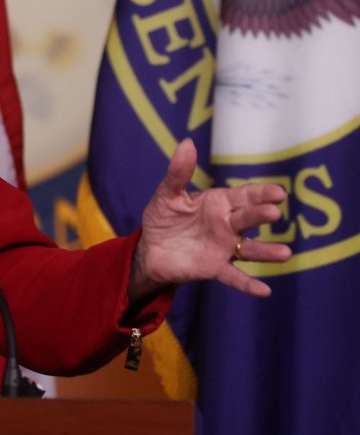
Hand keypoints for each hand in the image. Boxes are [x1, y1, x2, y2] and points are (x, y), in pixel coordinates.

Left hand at [129, 139, 290, 301]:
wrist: (150, 250)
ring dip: (267, 252)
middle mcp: (227, 225)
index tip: (278, 192)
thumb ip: (178, 172)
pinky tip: (264, 291)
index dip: (261, 194)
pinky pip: (234, 277)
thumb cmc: (163, 218)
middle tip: (274, 212)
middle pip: (248, 219)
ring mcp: (224, 248)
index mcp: (219, 203)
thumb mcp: (167, 194)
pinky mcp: (215, 268)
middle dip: (261, 215)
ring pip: (249, 250)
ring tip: (284, 253)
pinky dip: (248, 284)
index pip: (244, 196)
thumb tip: (187, 143)